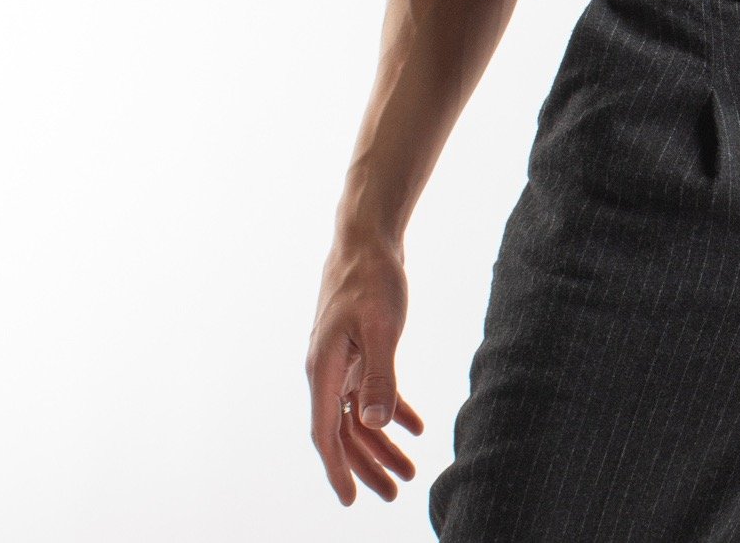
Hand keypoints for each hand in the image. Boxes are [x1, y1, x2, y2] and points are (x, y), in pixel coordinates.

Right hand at [306, 236, 425, 505]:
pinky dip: (391, 412)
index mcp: (323, 369)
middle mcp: (325, 371)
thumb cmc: (371, 279)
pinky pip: (370, 393)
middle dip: (368, 466)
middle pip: (344, 432)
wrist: (367, 240)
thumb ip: (379, 375)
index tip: (352, 500)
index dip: (338, 469)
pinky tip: (416, 428)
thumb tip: (375, 423)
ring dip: (382, 444)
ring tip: (410, 470)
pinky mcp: (355, 351)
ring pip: (358, 416)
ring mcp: (340, 362)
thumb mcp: (381, 327)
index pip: (325, 432)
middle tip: (396, 494)